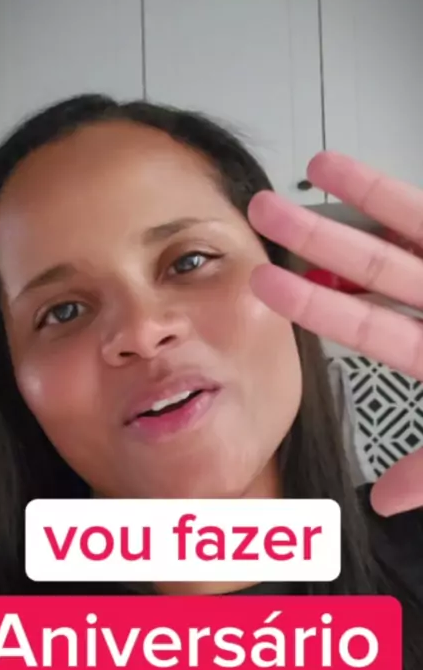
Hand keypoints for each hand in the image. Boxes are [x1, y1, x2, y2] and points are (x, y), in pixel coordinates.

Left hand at [248, 151, 422, 517]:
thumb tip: (383, 502)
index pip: (370, 329)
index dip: (318, 307)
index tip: (268, 290)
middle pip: (375, 272)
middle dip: (317, 245)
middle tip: (261, 219)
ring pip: (410, 234)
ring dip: (358, 204)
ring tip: (308, 173)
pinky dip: (398, 194)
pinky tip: (358, 168)